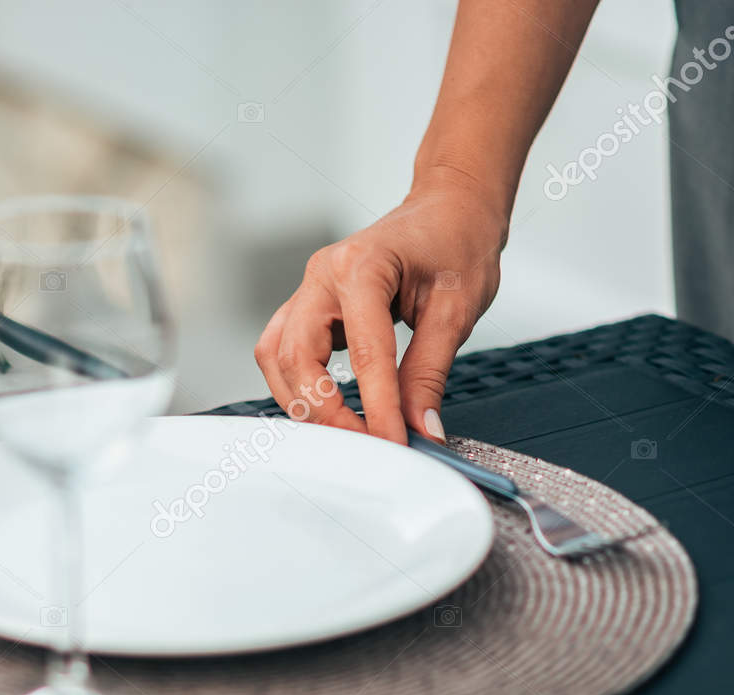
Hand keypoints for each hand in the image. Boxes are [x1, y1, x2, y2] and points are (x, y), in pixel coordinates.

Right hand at [253, 170, 505, 442]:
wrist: (449, 209)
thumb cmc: (456, 242)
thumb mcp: (457, 310)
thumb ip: (430, 373)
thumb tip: (419, 429)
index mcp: (361, 265)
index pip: (364, 353)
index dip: (377, 407)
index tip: (395, 445)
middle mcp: (322, 275)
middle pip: (295, 357)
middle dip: (325, 411)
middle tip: (366, 445)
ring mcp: (308, 290)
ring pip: (276, 357)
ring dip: (301, 401)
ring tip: (345, 431)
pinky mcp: (308, 306)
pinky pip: (283, 352)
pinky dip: (298, 386)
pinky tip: (329, 407)